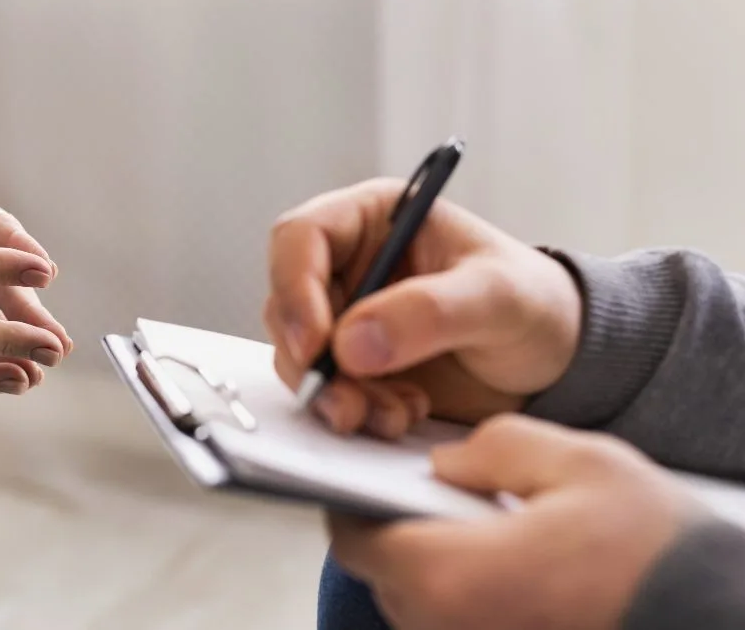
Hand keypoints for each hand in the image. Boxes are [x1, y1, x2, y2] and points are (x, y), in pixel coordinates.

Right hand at [265, 178, 582, 437]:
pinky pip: (325, 389)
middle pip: (287, 305)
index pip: (300, 238)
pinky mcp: (354, 366)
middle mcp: (349, 265)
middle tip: (349, 402)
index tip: (316, 344)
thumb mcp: (497, 297)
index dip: (294, 287)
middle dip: (313, 360)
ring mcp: (348, 318)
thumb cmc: (537, 304)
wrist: (559, 361)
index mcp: (375, 219)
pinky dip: (352, 411)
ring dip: (334, 394)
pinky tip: (401, 415)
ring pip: (300, 355)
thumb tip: (352, 343)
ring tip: (392, 415)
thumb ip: (429, 312)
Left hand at [327, 415, 699, 629]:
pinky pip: (457, 622)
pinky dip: (467, 591)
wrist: (716, 618)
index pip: (354, 538)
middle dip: (399, 529)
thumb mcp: (578, 464)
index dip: (352, 500)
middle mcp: (445, 627)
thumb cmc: (655, 555)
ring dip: (436, 563)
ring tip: (478, 525)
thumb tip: (446, 462)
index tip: (367, 475)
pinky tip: (506, 562)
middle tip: (433, 494)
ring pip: (421, 603)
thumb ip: (494, 448)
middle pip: (385, 573)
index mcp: (447, 575)